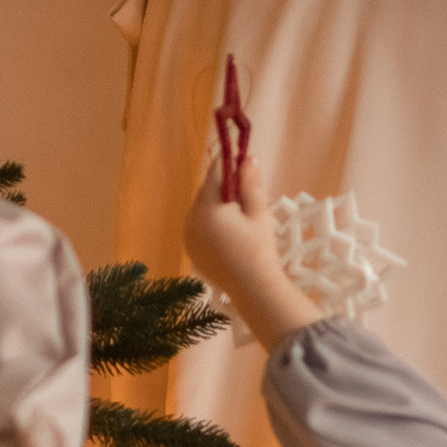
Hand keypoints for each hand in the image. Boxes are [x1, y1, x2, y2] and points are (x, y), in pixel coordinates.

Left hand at [181, 151, 318, 347]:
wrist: (252, 289)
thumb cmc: (259, 248)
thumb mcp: (258, 213)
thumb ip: (250, 184)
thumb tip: (248, 157)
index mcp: (207, 207)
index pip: (215, 174)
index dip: (230, 165)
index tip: (242, 161)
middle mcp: (191, 219)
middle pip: (207, 193)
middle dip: (225, 190)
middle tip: (248, 199)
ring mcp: (188, 236)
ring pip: (202, 211)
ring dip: (217, 208)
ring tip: (240, 221)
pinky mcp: (190, 250)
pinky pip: (199, 228)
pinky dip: (211, 225)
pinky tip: (230, 236)